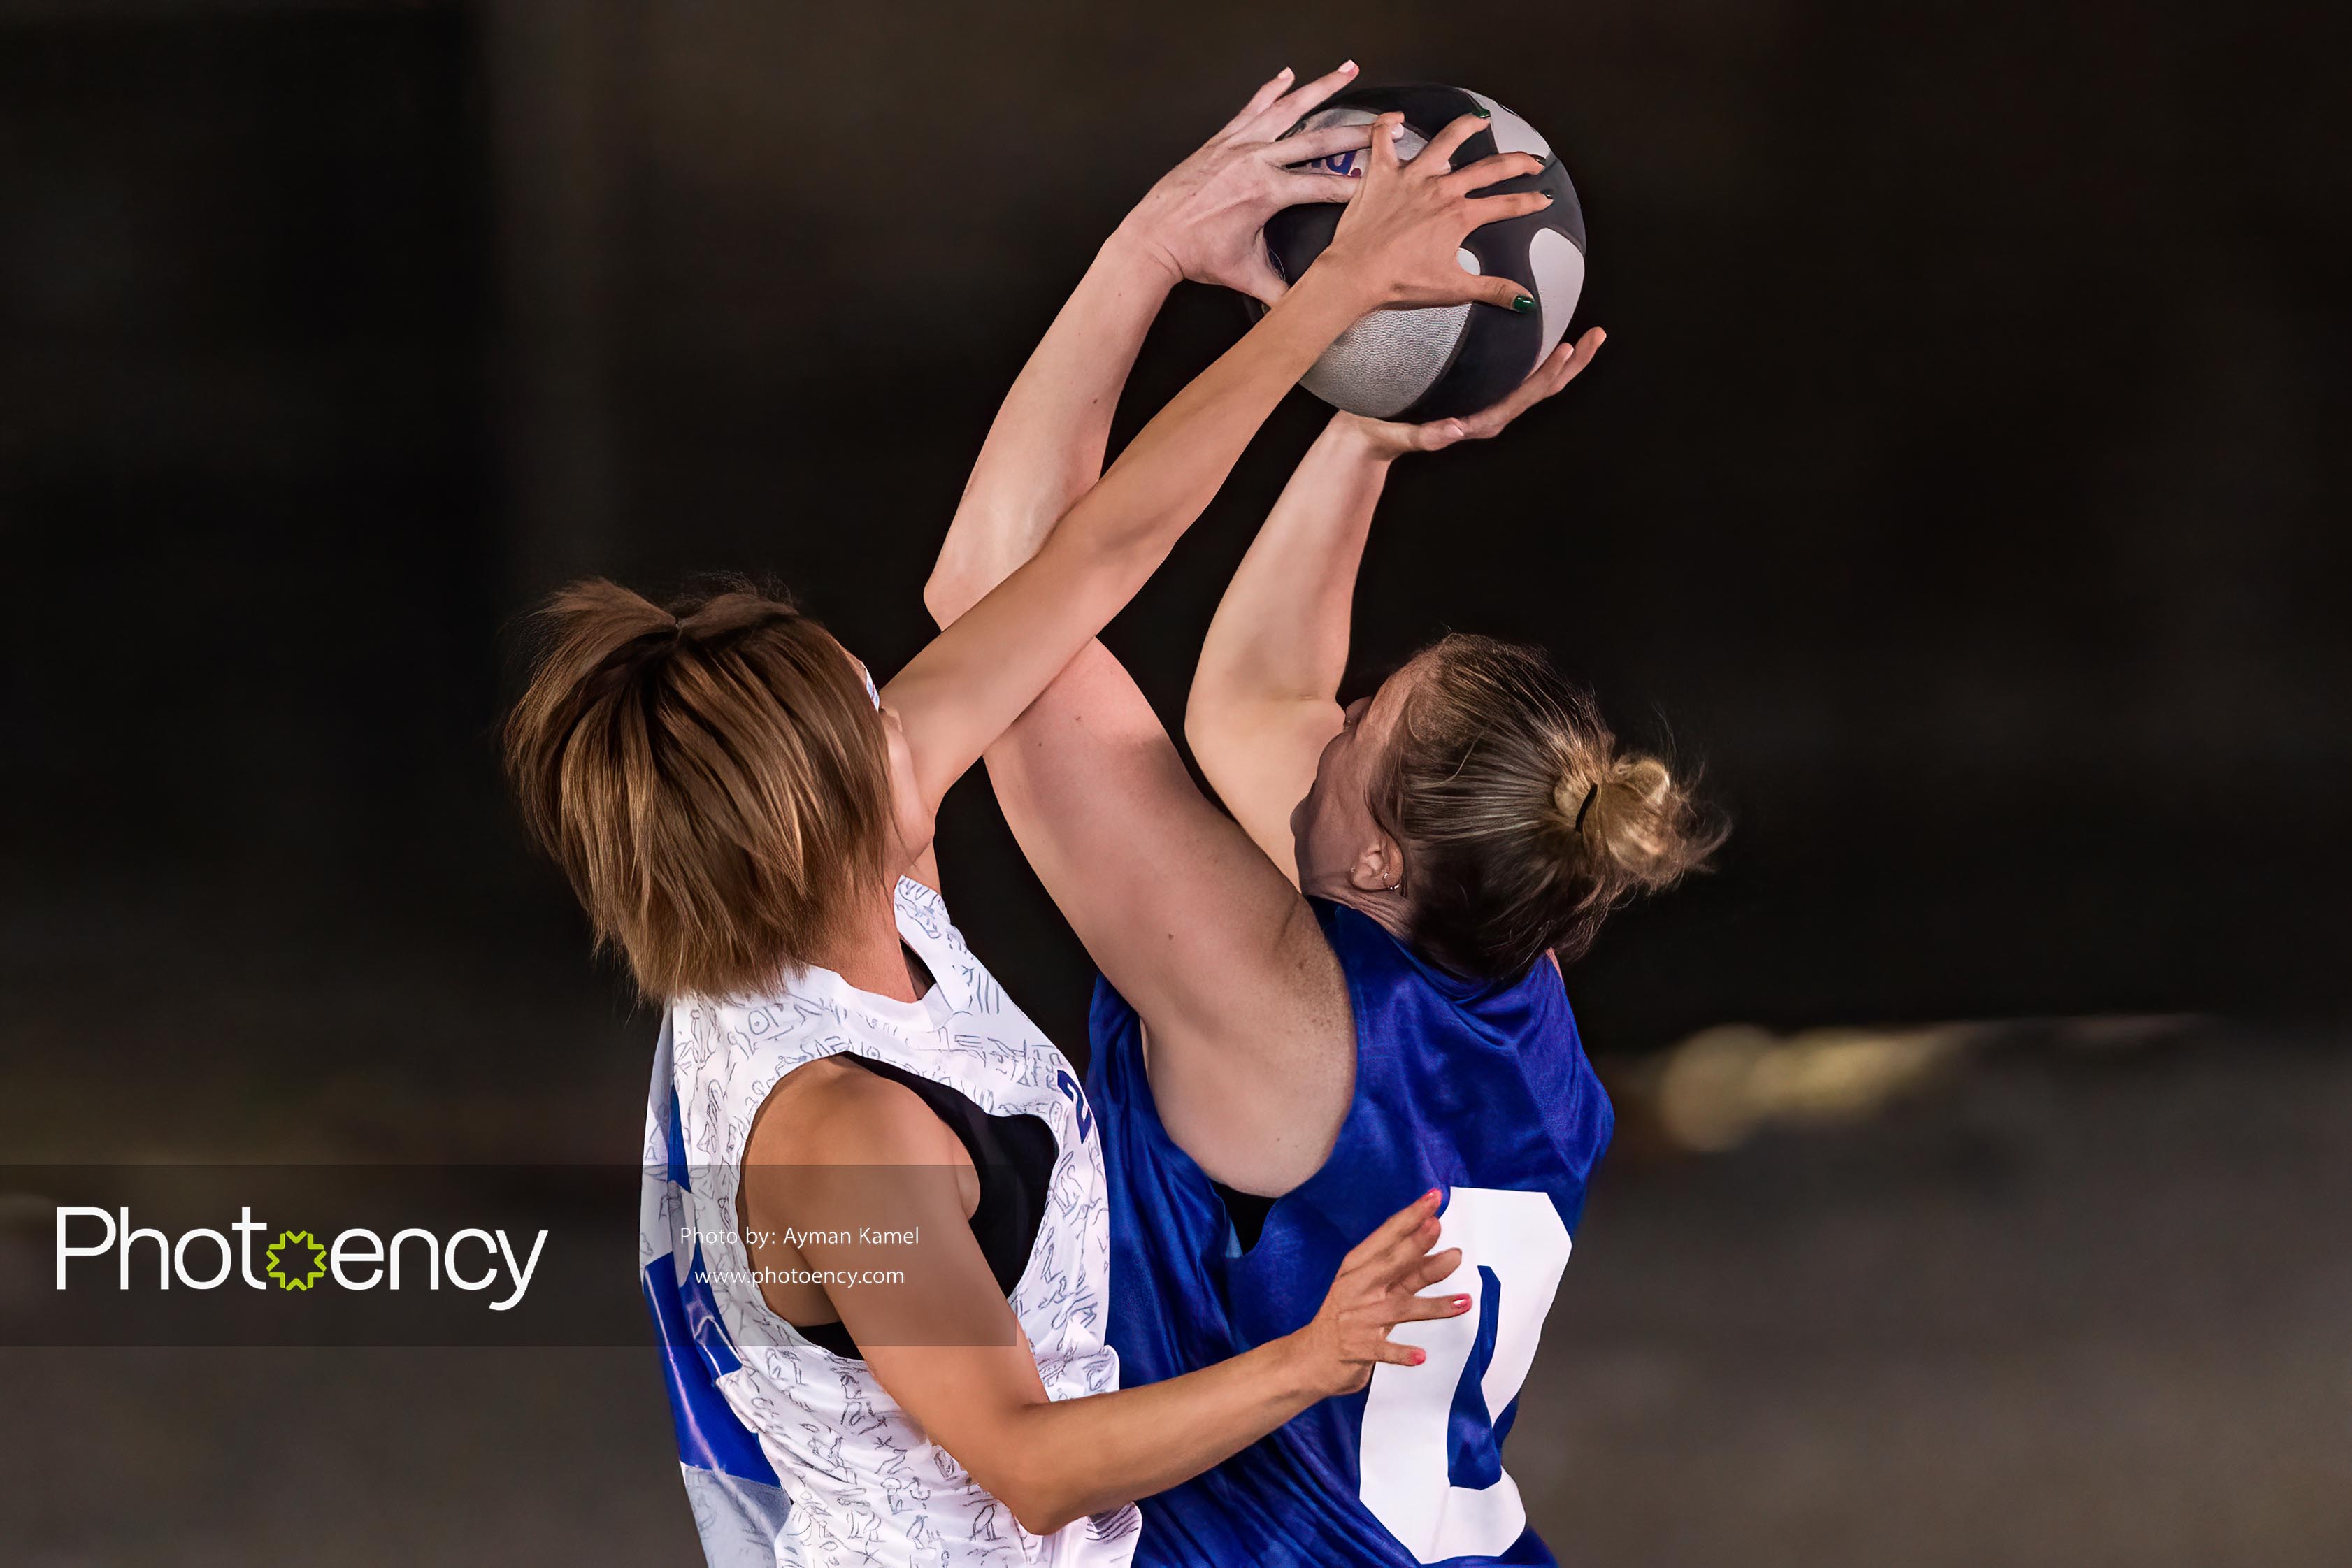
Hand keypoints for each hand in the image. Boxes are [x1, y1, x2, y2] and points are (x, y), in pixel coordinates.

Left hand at [1116, 62, 1374, 304]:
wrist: (1154, 238)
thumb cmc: (1196, 255)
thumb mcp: (1246, 276)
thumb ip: (1282, 293)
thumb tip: (1306, 311)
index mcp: (1267, 192)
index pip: (1326, 186)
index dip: (1358, 186)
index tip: (1383, 180)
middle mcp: (1256, 160)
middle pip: (1319, 139)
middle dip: (1358, 131)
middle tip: (1387, 122)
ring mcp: (1239, 144)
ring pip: (1289, 108)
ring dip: (1321, 87)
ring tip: (1347, 70)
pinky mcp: (1222, 138)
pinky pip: (1253, 107)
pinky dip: (1271, 89)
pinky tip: (1288, 74)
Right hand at [1286, 1189, 1467, 1396]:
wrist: (1313, 1357)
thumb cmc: (1348, 1315)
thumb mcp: (1373, 1286)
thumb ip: (1408, 1269)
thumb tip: (1443, 1246)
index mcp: (1357, 1268)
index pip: (1385, 1237)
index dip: (1409, 1217)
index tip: (1433, 1198)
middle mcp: (1357, 1289)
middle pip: (1389, 1264)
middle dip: (1413, 1245)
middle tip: (1437, 1228)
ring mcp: (1357, 1319)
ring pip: (1399, 1309)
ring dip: (1433, 1306)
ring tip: (1464, 1303)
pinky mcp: (1359, 1349)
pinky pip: (1384, 1351)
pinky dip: (1402, 1354)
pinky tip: (1421, 1356)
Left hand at [1311, 112, 1549, 312]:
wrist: (1356, 275)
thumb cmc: (1397, 282)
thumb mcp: (1453, 288)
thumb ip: (1493, 290)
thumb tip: (1523, 301)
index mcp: (1460, 216)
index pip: (1506, 205)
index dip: (1530, 202)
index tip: (1542, 198)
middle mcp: (1440, 189)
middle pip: (1489, 167)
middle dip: (1517, 162)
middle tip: (1531, 161)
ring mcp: (1411, 177)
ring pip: (1446, 140)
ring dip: (1467, 126)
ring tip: (1480, 120)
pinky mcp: (1381, 174)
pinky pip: (1383, 139)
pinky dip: (1388, 125)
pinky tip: (1398, 118)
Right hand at [1343, 327, 1606, 457]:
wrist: (1364, 441)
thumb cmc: (1375, 435)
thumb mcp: (1394, 435)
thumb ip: (1423, 437)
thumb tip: (1454, 432)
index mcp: (1475, 425)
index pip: (1521, 399)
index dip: (1546, 375)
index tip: (1567, 349)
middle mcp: (1487, 417)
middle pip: (1539, 390)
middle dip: (1571, 364)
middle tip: (1597, 335)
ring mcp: (1484, 407)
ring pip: (1533, 384)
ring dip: (1563, 362)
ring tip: (1587, 337)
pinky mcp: (1477, 396)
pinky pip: (1516, 377)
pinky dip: (1536, 359)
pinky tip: (1546, 340)